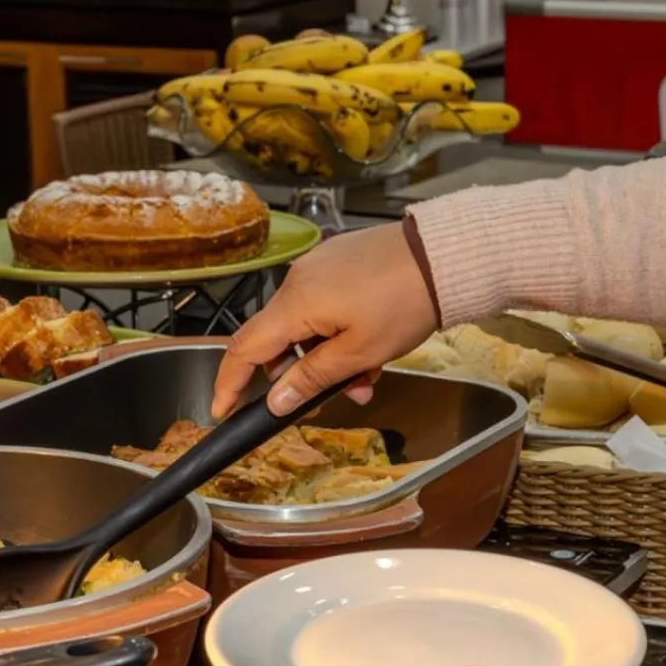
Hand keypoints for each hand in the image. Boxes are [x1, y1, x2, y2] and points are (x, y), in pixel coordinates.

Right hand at [211, 222, 437, 418]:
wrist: (443, 255)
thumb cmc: (403, 305)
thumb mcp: (359, 353)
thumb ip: (312, 378)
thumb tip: (274, 401)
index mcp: (295, 304)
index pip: (244, 348)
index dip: (229, 382)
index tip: (222, 410)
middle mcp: (297, 281)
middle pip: (279, 339)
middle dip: (302, 375)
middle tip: (339, 396)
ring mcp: (319, 267)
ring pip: (308, 326)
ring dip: (329, 357)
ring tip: (371, 375)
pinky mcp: (339, 261)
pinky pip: (325, 305)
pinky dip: (339, 333)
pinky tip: (373, 346)